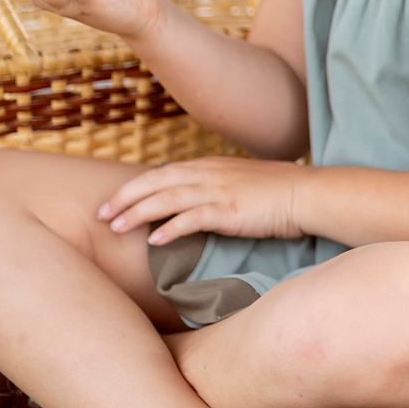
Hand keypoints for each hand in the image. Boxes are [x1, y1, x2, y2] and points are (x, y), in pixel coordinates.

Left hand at [97, 157, 307, 245]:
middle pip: (154, 182)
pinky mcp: (228, 210)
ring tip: (115, 228)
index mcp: (209, 166)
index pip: (161, 173)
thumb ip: (217, 188)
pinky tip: (153, 241)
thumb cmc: (278, 193)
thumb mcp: (241, 183)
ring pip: (165, 199)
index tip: (113, 202)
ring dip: (137, 213)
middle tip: (101, 215)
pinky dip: (168, 229)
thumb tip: (197, 205)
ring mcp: (217, 191)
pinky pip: (190, 219)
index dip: (134, 187)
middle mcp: (208, 173)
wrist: (307, 194)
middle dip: (124, 198)